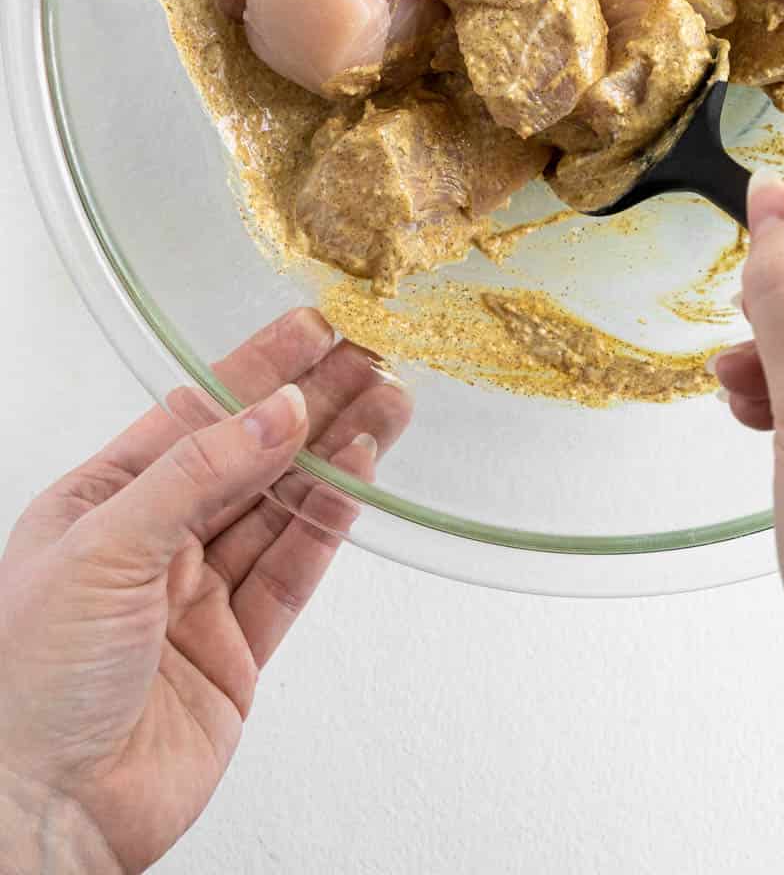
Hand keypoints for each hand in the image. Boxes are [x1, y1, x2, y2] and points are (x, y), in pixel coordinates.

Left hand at [0, 309, 410, 873]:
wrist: (42, 813)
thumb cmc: (27, 684)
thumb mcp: (104, 546)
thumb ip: (199, 472)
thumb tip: (277, 411)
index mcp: (100, 502)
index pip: (194, 414)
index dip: (256, 369)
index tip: (313, 330)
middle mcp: (150, 543)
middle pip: (248, 455)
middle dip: (311, 403)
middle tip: (371, 356)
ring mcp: (195, 597)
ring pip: (281, 507)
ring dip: (336, 453)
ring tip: (388, 402)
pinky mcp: (234, 651)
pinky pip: (292, 570)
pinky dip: (331, 522)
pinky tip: (360, 476)